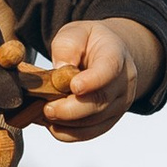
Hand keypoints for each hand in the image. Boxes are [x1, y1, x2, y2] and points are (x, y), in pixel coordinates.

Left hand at [33, 18, 148, 142]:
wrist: (108, 54)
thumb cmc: (88, 43)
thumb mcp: (75, 33)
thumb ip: (66, 47)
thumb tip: (59, 71)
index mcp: (117, 56)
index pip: (109, 70)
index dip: (93, 80)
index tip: (74, 87)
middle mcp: (124, 83)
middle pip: (100, 102)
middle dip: (71, 109)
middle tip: (47, 109)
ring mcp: (119, 105)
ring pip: (93, 122)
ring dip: (65, 122)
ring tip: (42, 114)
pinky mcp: (109, 121)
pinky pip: (88, 133)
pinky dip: (67, 133)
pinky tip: (51, 123)